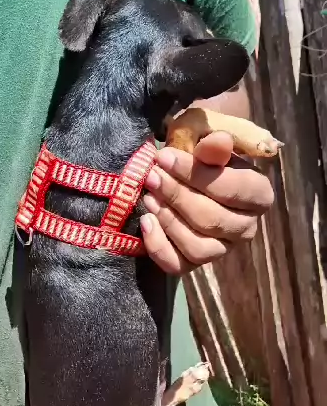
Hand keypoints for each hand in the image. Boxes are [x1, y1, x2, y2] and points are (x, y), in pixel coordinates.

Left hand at [140, 131, 273, 273]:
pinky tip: (146, 222)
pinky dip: (159, 247)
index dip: (196, 174)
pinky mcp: (197, 263)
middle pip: (212, 220)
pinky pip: (178, 265)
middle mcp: (247, 228)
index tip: (165, 157)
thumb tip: (219, 142)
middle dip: (177, 196)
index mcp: (259, 195)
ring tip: (149, 197)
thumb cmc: (203, 152)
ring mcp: (223, 249)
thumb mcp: (209, 139)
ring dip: (168, 221)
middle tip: (151, 176)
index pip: (231, 189)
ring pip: (197, 247)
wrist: (192, 169)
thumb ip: (214, 145)